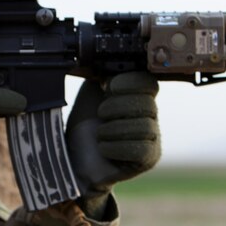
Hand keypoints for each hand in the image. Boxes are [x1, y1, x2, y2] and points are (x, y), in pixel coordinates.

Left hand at [65, 71, 160, 199]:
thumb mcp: (92, 92)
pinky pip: (139, 149)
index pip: (149, 82)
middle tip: (100, 115)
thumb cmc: (84, 125)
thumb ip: (105, 74)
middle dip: (115, 107)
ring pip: (143, 127)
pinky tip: (104, 148)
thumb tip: (115, 66)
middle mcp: (151, 116)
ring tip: (100, 134)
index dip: (129, 82)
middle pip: (147, 103)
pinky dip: (115, 147)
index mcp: (139, 96)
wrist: (73, 158)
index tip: (107, 87)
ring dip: (112, 129)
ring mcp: (153, 138)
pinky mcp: (148, 159)